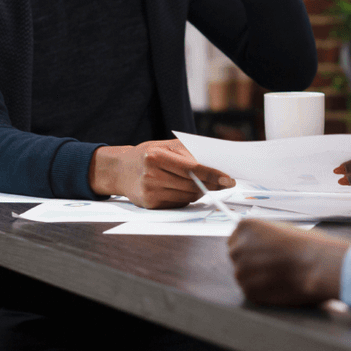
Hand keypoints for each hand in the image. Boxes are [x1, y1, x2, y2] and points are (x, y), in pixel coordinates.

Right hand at [89, 139, 234, 208]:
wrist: (121, 169)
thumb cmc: (150, 154)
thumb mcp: (167, 146)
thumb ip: (191, 153)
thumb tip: (218, 167)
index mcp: (156, 156)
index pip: (193, 168)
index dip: (213, 174)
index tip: (229, 179)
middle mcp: (151, 174)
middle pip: (192, 184)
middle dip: (212, 185)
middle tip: (225, 183)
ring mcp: (150, 191)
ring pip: (188, 196)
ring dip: (200, 191)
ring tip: (201, 183)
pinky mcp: (150, 204)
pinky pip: (179, 203)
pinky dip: (187, 197)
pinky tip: (182, 189)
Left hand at [228, 220, 347, 305]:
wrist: (316, 265)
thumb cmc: (307, 244)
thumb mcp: (282, 229)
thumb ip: (264, 236)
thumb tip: (260, 245)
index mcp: (245, 227)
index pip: (236, 237)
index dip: (250, 245)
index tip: (262, 250)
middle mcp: (238, 248)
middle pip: (237, 256)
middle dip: (251, 260)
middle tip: (272, 264)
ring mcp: (241, 271)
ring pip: (244, 275)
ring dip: (257, 276)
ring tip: (280, 274)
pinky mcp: (249, 291)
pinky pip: (252, 290)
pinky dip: (264, 290)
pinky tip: (280, 284)